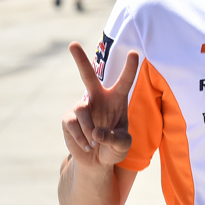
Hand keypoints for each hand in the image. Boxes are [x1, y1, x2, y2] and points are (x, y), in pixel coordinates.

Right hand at [62, 42, 139, 167]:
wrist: (96, 161)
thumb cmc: (114, 147)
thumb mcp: (123, 145)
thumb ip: (115, 139)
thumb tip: (96, 132)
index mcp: (116, 100)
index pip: (124, 81)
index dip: (129, 68)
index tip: (134, 53)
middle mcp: (98, 99)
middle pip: (87, 76)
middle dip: (79, 60)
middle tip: (72, 44)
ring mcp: (82, 108)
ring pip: (82, 112)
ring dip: (89, 131)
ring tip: (95, 144)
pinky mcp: (69, 119)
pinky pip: (74, 124)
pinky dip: (81, 138)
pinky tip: (87, 146)